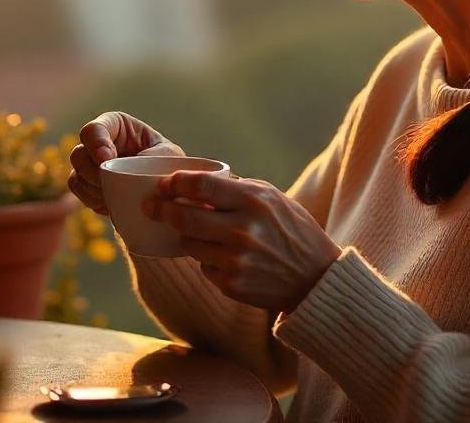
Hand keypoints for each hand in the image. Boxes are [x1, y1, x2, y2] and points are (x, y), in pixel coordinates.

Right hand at [67, 111, 184, 215]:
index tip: (106, 160)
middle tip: (114, 183)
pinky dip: (92, 198)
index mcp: (115, 125)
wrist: (164, 186)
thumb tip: (127, 173)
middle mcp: (97, 142)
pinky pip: (78, 191)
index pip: (93, 130)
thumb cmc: (166, 161)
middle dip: (94, 173)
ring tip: (118, 194)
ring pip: (76, 175)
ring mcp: (89, 163)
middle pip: (78, 155)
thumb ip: (149, 159)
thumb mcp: (167, 154)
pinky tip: (111, 201)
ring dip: (95, 188)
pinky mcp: (87, 183)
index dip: (96, 145)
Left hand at [143, 171, 341, 313]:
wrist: (316, 279)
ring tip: (203, 233)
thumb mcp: (272, 198)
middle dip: (162, 209)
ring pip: (188, 243)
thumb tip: (193, 184)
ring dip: (188, 236)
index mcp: (253, 200)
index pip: (198, 186)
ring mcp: (235, 260)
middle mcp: (242, 230)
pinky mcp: (231, 285)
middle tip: (153, 207)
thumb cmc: (292, 230)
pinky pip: (204, 267)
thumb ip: (236, 189)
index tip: (164, 185)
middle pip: (182, 217)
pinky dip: (209, 261)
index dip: (174, 183)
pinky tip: (228, 258)